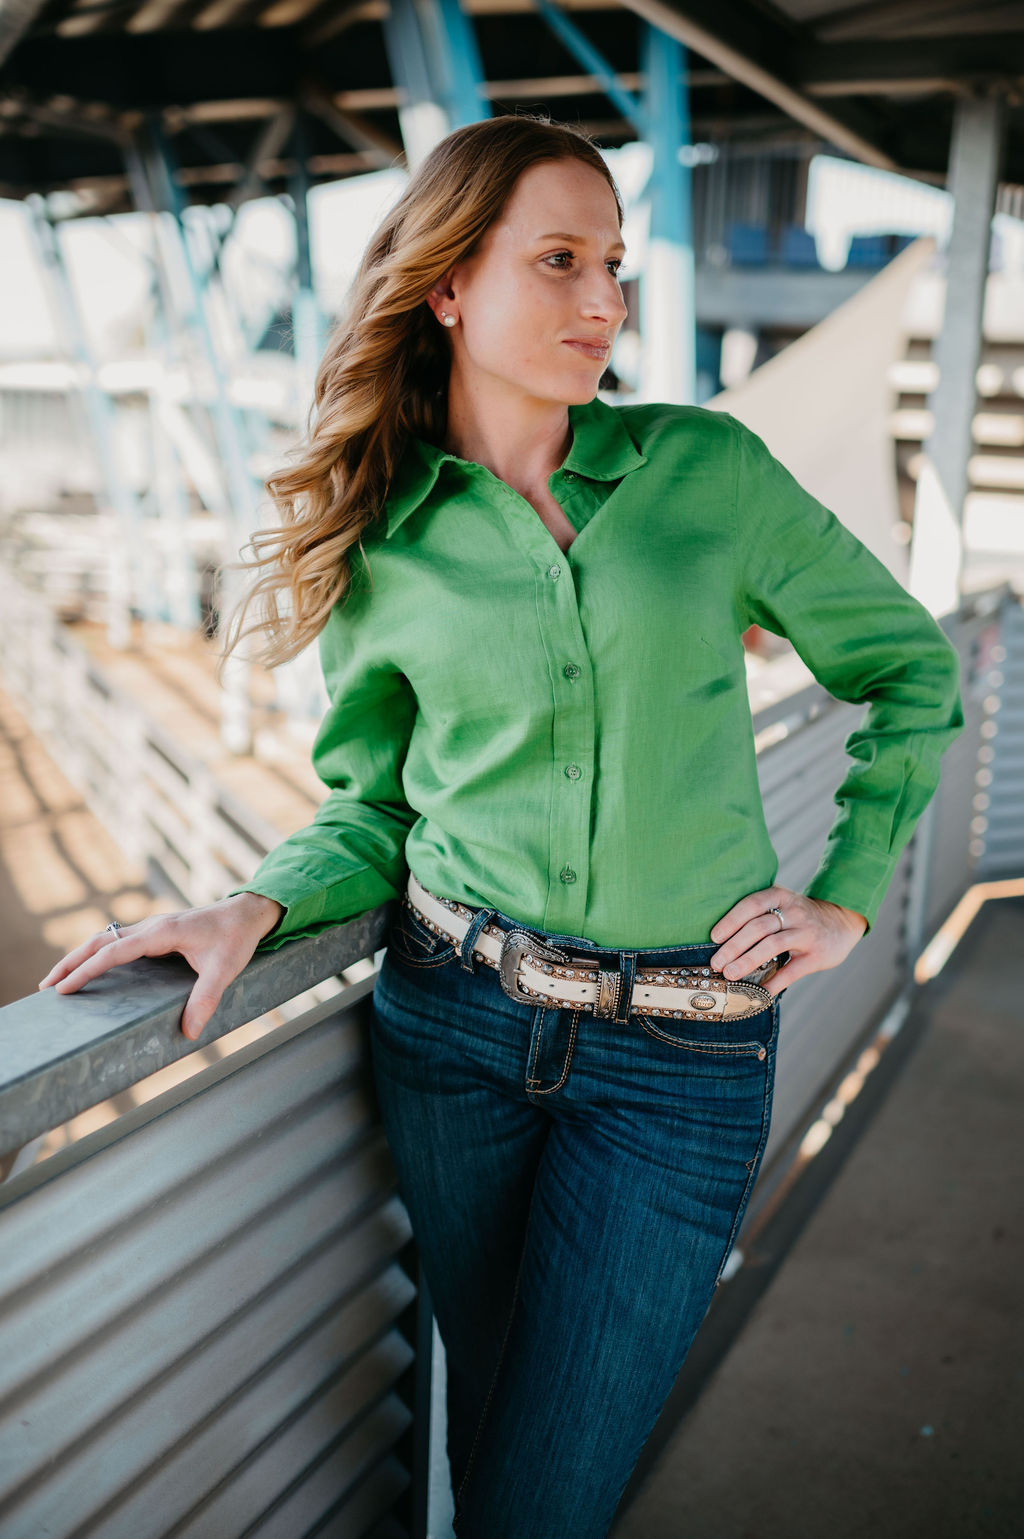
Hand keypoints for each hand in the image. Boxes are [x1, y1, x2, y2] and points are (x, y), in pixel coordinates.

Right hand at [37, 893, 284, 1040]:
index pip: (114, 951)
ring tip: (60, 979)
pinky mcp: (158, 932)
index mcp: (162, 932)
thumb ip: (206, 999)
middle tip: (47, 986)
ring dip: (82, 956)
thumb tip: (190, 1032)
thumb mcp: (225, 970)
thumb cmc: (236, 938)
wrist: (249, 912)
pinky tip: (94, 968)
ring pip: (107, 938)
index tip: (64, 987)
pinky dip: (100, 953)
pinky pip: (120, 941)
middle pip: (100, 941)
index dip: (87, 969)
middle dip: (71, 962)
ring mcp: (153, 927)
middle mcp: (152, 926)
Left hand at [709, 887, 867, 997]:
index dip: (731, 920)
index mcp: (781, 896)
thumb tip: (722, 937)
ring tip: (730, 974)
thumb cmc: (800, 916)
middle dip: (734, 946)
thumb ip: (760, 912)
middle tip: (716, 962)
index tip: (714, 937)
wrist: (842, 921)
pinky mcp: (817, 955)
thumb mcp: (783, 903)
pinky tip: (759, 992)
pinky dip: (774, 982)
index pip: (752, 904)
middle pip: (759, 927)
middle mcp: (794, 912)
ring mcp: (807, 933)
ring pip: (772, 945)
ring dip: (747, 961)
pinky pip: (792, 970)